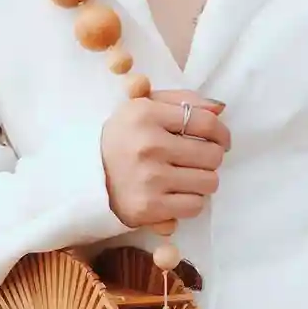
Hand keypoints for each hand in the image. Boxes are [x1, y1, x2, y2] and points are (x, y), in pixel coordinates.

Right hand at [101, 89, 229, 230]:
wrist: (85, 177)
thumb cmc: (122, 139)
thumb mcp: (143, 107)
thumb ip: (182, 101)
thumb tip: (220, 109)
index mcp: (146, 114)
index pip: (206, 122)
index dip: (222, 132)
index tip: (221, 140)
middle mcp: (148, 146)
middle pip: (212, 154)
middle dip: (211, 157)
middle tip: (198, 160)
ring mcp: (149, 179)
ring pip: (209, 182)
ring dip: (203, 181)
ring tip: (186, 176)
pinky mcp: (148, 208)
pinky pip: (194, 206)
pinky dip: (190, 201)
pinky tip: (176, 193)